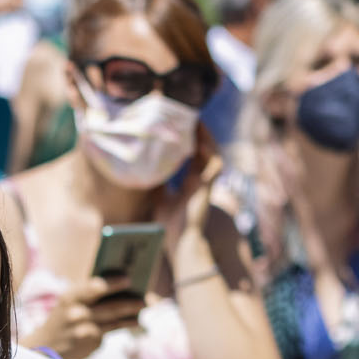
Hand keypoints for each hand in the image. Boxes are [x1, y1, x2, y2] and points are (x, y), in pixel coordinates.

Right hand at [25, 276, 142, 358]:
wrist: (46, 347)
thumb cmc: (63, 317)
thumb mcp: (69, 302)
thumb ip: (89, 293)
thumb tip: (123, 283)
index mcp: (70, 297)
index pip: (92, 288)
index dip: (111, 284)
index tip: (127, 279)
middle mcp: (76, 314)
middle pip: (108, 308)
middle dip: (128, 303)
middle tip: (144, 298)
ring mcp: (83, 331)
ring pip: (113, 321)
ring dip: (131, 314)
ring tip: (143, 306)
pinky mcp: (90, 343)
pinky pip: (110, 331)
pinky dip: (124, 324)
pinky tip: (135, 320)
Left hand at [159, 127, 223, 262]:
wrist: (181, 241)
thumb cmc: (170, 224)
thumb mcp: (159, 198)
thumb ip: (158, 184)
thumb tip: (145, 170)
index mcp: (191, 183)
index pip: (192, 157)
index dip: (188, 141)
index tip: (180, 126)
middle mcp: (200, 181)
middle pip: (203, 151)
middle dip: (199, 134)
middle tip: (191, 118)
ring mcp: (206, 184)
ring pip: (211, 154)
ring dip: (206, 138)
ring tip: (197, 122)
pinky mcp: (208, 188)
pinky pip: (213, 166)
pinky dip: (209, 153)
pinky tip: (201, 141)